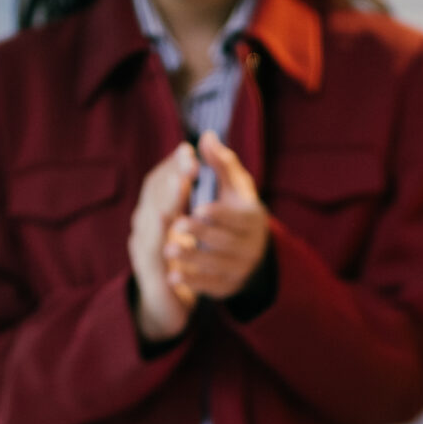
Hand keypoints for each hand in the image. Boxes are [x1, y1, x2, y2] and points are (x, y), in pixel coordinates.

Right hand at [129, 144, 196, 343]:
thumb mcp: (186, 227)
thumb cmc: (177, 262)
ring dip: (165, 197)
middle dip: (172, 174)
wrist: (167, 307)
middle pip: (153, 194)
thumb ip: (189, 195)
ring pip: (150, 217)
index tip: (190, 149)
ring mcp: (142, 247)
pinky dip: (158, 232)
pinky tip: (168, 218)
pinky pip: (151, 249)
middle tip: (191, 159)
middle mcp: (143, 226)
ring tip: (181, 180)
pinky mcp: (148, 270)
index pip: (158, 181)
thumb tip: (197, 157)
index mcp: (153, 213)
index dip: (172, 165)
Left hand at [163, 134, 272, 302]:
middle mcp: (251, 246)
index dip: (220, 213)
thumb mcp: (235, 186)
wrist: (252, 252)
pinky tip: (173, 277)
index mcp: (253, 219)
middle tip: (178, 225)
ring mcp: (240, 269)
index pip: (238, 217)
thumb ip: (221, 163)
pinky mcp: (228, 286)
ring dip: (192, 258)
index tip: (200, 208)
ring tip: (168, 248)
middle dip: (201, 233)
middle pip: (225, 241)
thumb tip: (206, 137)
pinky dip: (192, 282)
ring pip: (216, 265)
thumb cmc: (237, 210)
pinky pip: (211, 286)